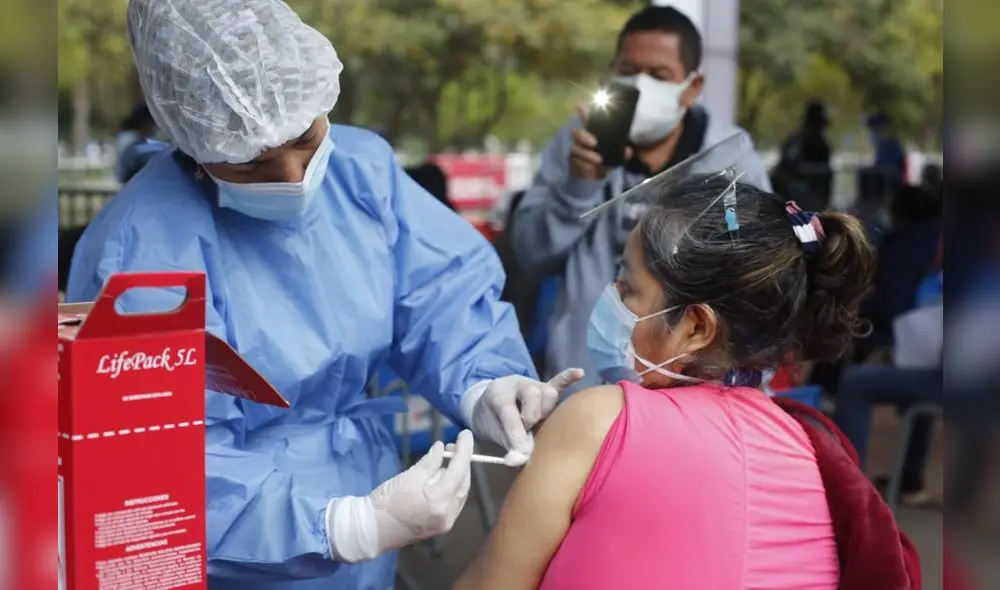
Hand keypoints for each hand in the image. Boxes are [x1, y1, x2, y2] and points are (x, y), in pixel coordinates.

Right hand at [326, 430, 473, 561]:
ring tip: (447, 459)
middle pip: (463, 483)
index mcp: (439, 501)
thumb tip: (441, 448)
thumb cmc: (386, 502)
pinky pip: (454, 502)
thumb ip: (429, 462)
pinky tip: (442, 478)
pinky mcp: (440, 526)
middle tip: (453, 446)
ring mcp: (445, 523)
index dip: (464, 450)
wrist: (371, 530)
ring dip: (457, 475)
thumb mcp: (408, 477)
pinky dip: (452, 488)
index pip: (459, 471)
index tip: (466, 434)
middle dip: (462, 463)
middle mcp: (448, 514)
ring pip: (460, 493)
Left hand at [467, 369, 584, 464]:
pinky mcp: (545, 387)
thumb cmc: (491, 420)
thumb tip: (521, 460)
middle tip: (527, 429)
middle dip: (531, 416)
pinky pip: (558, 381)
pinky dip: (567, 378)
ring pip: (548, 392)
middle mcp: (517, 384)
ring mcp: (533, 384)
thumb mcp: (491, 432)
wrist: (487, 403)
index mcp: (498, 394)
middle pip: (533, 394)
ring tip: (539, 421)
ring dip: (546, 409)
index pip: (510, 412)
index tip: (522, 454)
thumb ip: (508, 444)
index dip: (516, 434)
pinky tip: (579, 373)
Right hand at [569, 104, 629, 180]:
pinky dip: (584, 167)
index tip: (580, 104)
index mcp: (593, 133)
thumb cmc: (607, 158)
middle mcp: (581, 140)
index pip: (586, 119)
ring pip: (575, 150)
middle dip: (584, 137)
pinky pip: (575, 164)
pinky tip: (591, 169)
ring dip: (587, 155)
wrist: (599, 175)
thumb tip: (627, 150)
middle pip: (576, 134)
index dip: (583, 111)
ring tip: (599, 160)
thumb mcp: (617, 154)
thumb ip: (622, 152)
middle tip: (595, 143)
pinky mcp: (572, 163)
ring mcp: (576, 151)